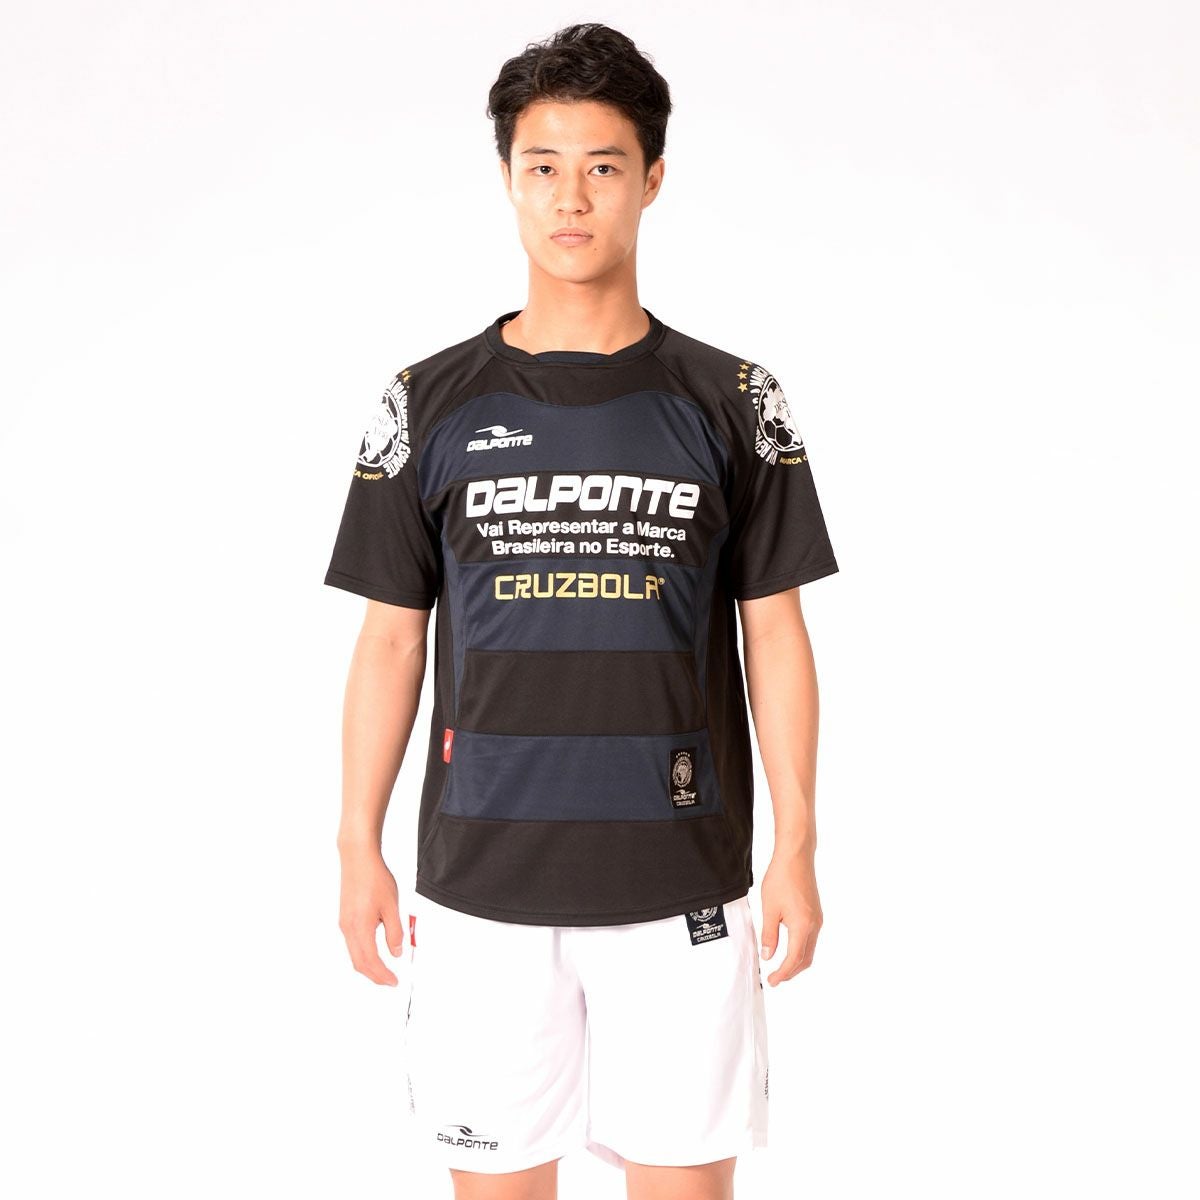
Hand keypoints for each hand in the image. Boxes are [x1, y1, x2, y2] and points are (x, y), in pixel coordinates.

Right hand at [338, 845, 405, 985]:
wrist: (358, 859)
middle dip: (374, 975)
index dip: (383, 975)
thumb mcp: (391, 906)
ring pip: (354, 954)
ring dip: (368, 965)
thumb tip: (397, 951)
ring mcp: (344, 923)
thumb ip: (395, 932)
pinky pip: (353, 943)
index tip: (394, 981)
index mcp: (360, 927)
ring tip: (385, 969)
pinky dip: (364, 953)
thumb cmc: (374, 878)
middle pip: (359, 963)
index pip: (370, 961)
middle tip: (390, 980)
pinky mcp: (345, 917)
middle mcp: (348, 929)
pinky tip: (375, 950)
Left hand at [759, 848, 822, 985]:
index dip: (783, 973)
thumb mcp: (769, 909)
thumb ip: (769, 935)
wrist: (796, 856)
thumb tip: (768, 956)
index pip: (794, 959)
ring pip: (810, 949)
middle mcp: (815, 925)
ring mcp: (817, 919)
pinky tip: (788, 947)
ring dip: (796, 961)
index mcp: (803, 926)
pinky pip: (811, 939)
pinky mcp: (816, 913)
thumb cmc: (781, 878)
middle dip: (791, 972)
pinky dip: (801, 949)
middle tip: (775, 978)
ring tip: (780, 966)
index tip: (772, 981)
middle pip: (806, 959)